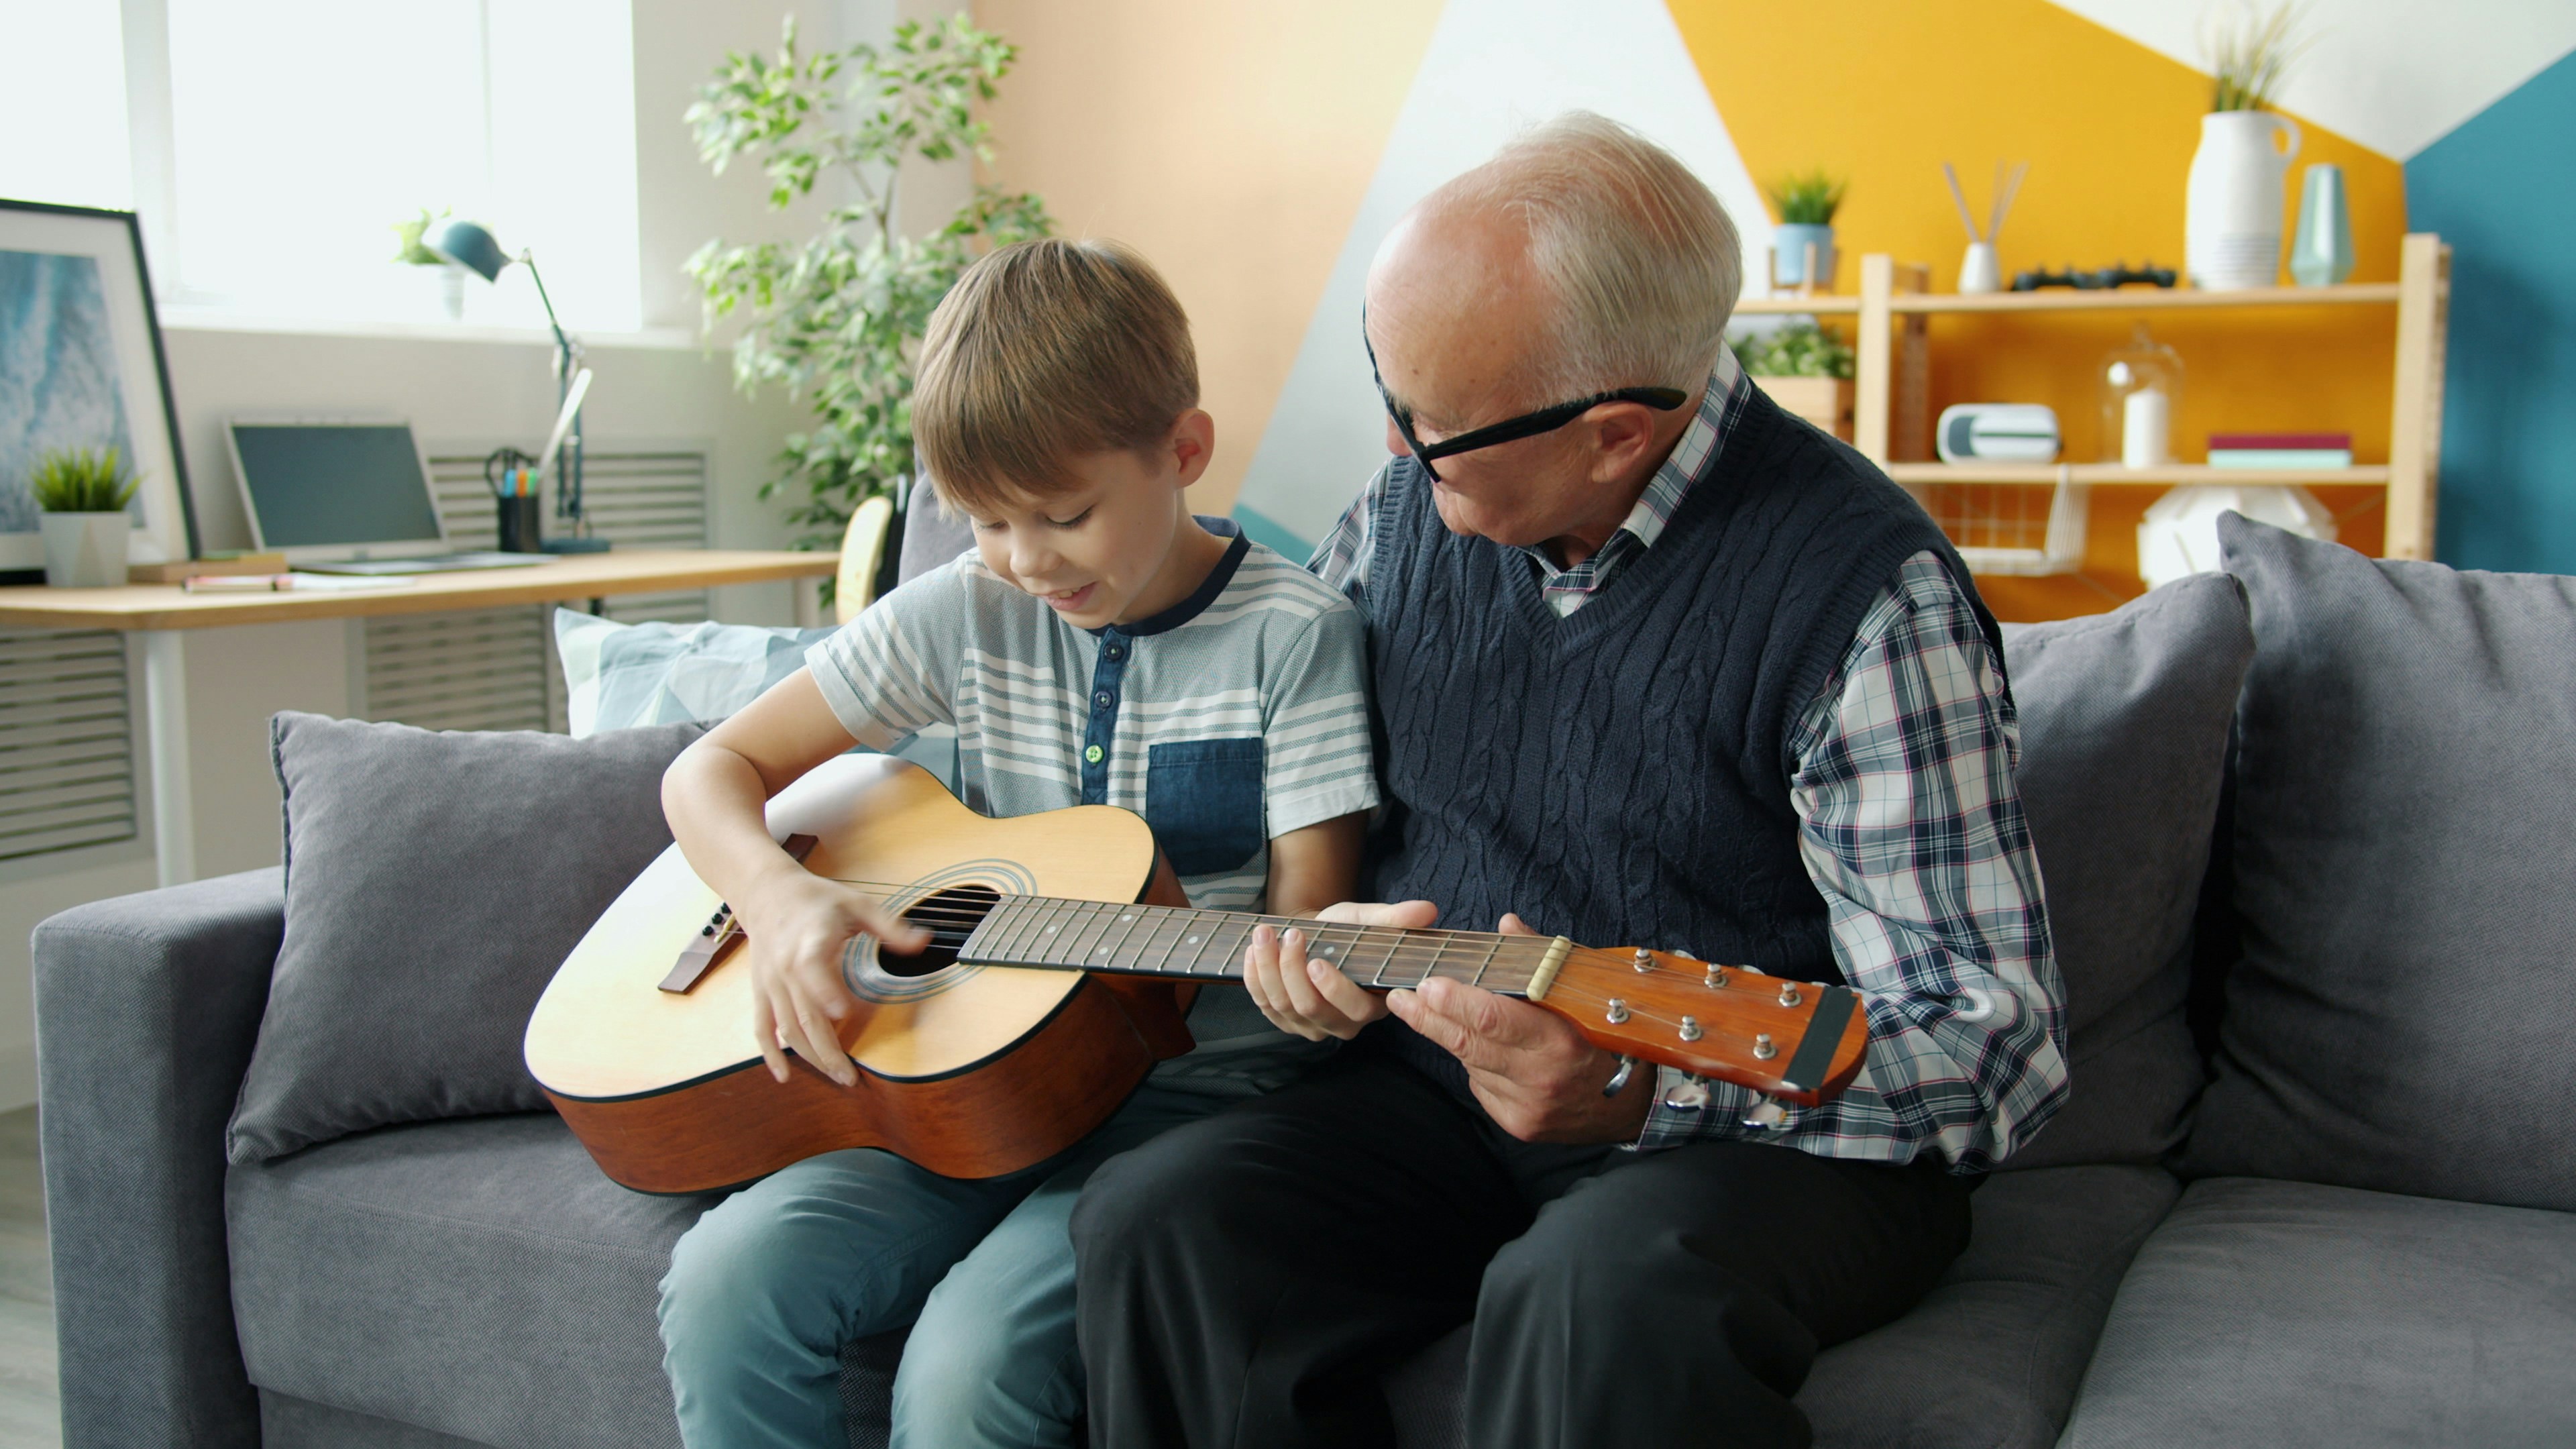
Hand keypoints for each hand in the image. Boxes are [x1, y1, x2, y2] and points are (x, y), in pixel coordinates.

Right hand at [737, 862, 928, 1086]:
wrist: (767, 893)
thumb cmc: (817, 899)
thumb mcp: (857, 904)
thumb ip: (889, 926)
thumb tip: (924, 941)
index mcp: (810, 942)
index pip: (812, 967)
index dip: (825, 990)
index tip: (845, 1013)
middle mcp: (785, 967)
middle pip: (803, 1014)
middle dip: (826, 1049)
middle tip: (850, 1076)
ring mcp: (770, 983)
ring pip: (786, 1028)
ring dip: (810, 1056)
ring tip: (836, 1075)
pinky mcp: (761, 991)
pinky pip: (762, 1027)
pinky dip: (770, 1053)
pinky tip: (784, 1075)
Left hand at [1241, 899, 1434, 1040]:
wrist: (1314, 936)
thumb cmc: (1345, 931)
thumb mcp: (1368, 921)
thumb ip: (1393, 919)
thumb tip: (1427, 910)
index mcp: (1371, 1003)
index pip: (1355, 1008)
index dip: (1334, 989)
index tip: (1317, 961)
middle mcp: (1342, 1024)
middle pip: (1311, 1007)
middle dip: (1292, 970)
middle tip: (1289, 934)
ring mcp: (1310, 1026)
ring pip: (1283, 1006)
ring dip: (1269, 967)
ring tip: (1265, 933)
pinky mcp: (1283, 1021)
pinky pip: (1263, 1005)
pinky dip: (1254, 977)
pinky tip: (1252, 951)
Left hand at [1385, 912, 1654, 1142]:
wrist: (1635, 1104)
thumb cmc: (1607, 1034)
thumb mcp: (1583, 990)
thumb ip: (1542, 959)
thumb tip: (1506, 925)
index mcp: (1561, 1039)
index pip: (1493, 1018)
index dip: (1455, 1001)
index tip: (1427, 983)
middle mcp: (1542, 1077)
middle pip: (1470, 1043)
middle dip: (1429, 1018)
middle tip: (1401, 997)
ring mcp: (1528, 1106)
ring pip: (1472, 1064)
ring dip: (1452, 1037)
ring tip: (1431, 1013)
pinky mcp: (1520, 1125)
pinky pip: (1482, 1087)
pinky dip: (1477, 1065)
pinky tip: (1484, 1051)